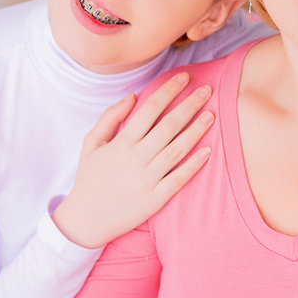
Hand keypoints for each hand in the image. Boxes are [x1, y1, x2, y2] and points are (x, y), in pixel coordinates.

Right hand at [53, 72, 213, 248]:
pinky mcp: (155, 200)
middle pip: (169, 126)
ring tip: (211, 115)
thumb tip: (133, 95)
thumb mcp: (91, 143)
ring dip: (196, 131)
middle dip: (189, 105)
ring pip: (177, 150)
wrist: (85, 219)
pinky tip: (208, 151)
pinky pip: (179, 179)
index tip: (185, 77)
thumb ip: (110, 117)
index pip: (150, 108)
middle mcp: (136, 158)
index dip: (169, 90)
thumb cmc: (89, 178)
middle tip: (207, 89)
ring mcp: (146, 180)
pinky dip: (194, 165)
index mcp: (122, 142)